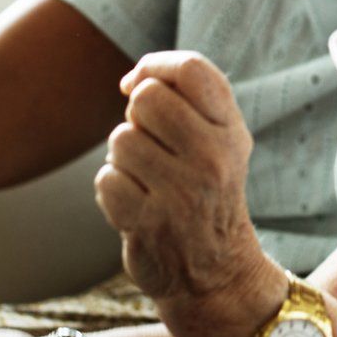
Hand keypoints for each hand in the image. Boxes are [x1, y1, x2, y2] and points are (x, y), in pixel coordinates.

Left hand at [94, 53, 284, 336]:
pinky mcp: (148, 224)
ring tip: (149, 180)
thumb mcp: (222, 140)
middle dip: (138, 118)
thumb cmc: (209, 190)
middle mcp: (213, 159)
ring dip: (124, 159)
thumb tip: (132, 80)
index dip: (156, 65)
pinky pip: (105, 180)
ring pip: (121, 140)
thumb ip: (190, 99)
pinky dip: (113, 192)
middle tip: (153, 146)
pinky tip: (138, 205)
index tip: (141, 81)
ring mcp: (181, 193)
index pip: (192, 70)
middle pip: (146, 98)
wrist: (216, 272)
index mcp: (231, 131)